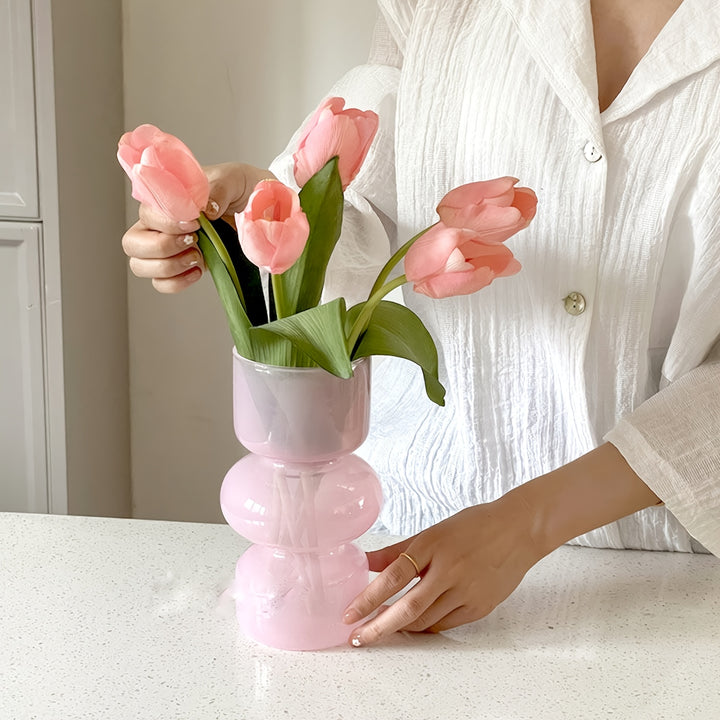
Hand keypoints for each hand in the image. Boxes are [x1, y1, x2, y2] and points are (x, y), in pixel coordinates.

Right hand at [121, 162, 274, 292]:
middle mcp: (159, 224)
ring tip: (197, 257)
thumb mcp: (234, 180)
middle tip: (194, 240)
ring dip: (168, 266)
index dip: (166, 221)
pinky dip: (176, 282)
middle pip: (132, 242)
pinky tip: (198, 270)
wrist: (259, 210)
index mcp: (166, 199)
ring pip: (139, 265)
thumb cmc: (240, 189)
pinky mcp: (179, 268)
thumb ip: (219, 188)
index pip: (145, 212)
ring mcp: (167, 249)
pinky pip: (161, 283)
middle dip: (161, 246)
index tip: (195, 221)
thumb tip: (206, 209)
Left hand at [343, 443, 660, 646]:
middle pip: (409, 607)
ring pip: (426, 621)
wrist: (519, 531)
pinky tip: (411, 625)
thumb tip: (365, 561)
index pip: (395, 575)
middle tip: (358, 637)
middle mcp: (450, 570)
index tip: (350, 612)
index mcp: (434, 545)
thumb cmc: (474, 526)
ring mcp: (467, 591)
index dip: (369, 597)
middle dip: (379, 627)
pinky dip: (425, 626)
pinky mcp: (480, 607)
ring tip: (380, 629)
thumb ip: (399, 549)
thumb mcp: (433, 531)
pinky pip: (445, 624)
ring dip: (400, 628)